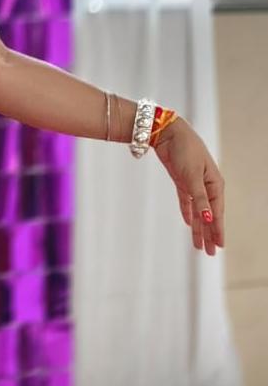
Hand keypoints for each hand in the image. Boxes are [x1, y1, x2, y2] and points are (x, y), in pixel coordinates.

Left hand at [152, 118, 225, 255]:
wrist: (167, 132)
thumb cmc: (184, 150)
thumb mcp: (192, 176)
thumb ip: (199, 198)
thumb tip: (208, 219)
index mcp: (214, 183)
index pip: (216, 212)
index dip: (217, 230)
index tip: (219, 246)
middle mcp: (206, 185)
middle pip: (209, 215)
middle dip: (209, 234)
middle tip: (210, 253)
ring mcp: (194, 183)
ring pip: (198, 211)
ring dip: (198, 228)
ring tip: (199, 245)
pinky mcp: (181, 181)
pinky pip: (186, 201)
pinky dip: (188, 212)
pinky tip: (189, 223)